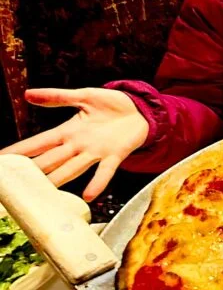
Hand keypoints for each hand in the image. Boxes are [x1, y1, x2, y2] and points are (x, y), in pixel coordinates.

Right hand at [0, 88, 148, 200]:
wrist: (141, 109)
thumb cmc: (111, 105)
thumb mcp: (84, 96)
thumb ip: (58, 97)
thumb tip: (27, 94)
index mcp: (68, 131)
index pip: (38, 143)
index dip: (20, 151)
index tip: (1, 160)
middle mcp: (78, 145)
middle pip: (51, 160)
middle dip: (34, 171)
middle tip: (15, 185)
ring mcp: (96, 152)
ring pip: (72, 169)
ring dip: (58, 179)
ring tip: (43, 192)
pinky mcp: (115, 155)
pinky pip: (105, 171)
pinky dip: (98, 183)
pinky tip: (89, 195)